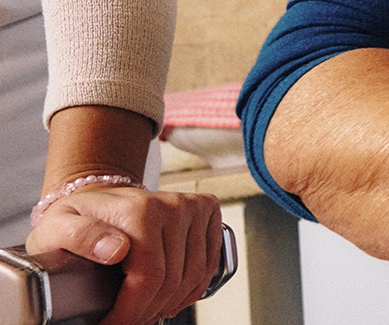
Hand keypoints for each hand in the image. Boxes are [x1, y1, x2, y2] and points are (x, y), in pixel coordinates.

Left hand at [25, 184, 225, 324]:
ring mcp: (192, 207)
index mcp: (139, 211)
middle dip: (149, 311)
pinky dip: (195, 287)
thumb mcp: (59, 226)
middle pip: (173, 279)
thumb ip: (80, 236)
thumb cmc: (77, 216)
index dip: (132, 311)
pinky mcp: (206, 210)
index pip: (149, 276)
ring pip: (194, 274)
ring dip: (172, 303)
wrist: (99, 195)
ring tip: (147, 313)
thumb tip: (115, 250)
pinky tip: (174, 298)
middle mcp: (172, 205)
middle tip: (128, 322)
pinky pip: (210, 261)